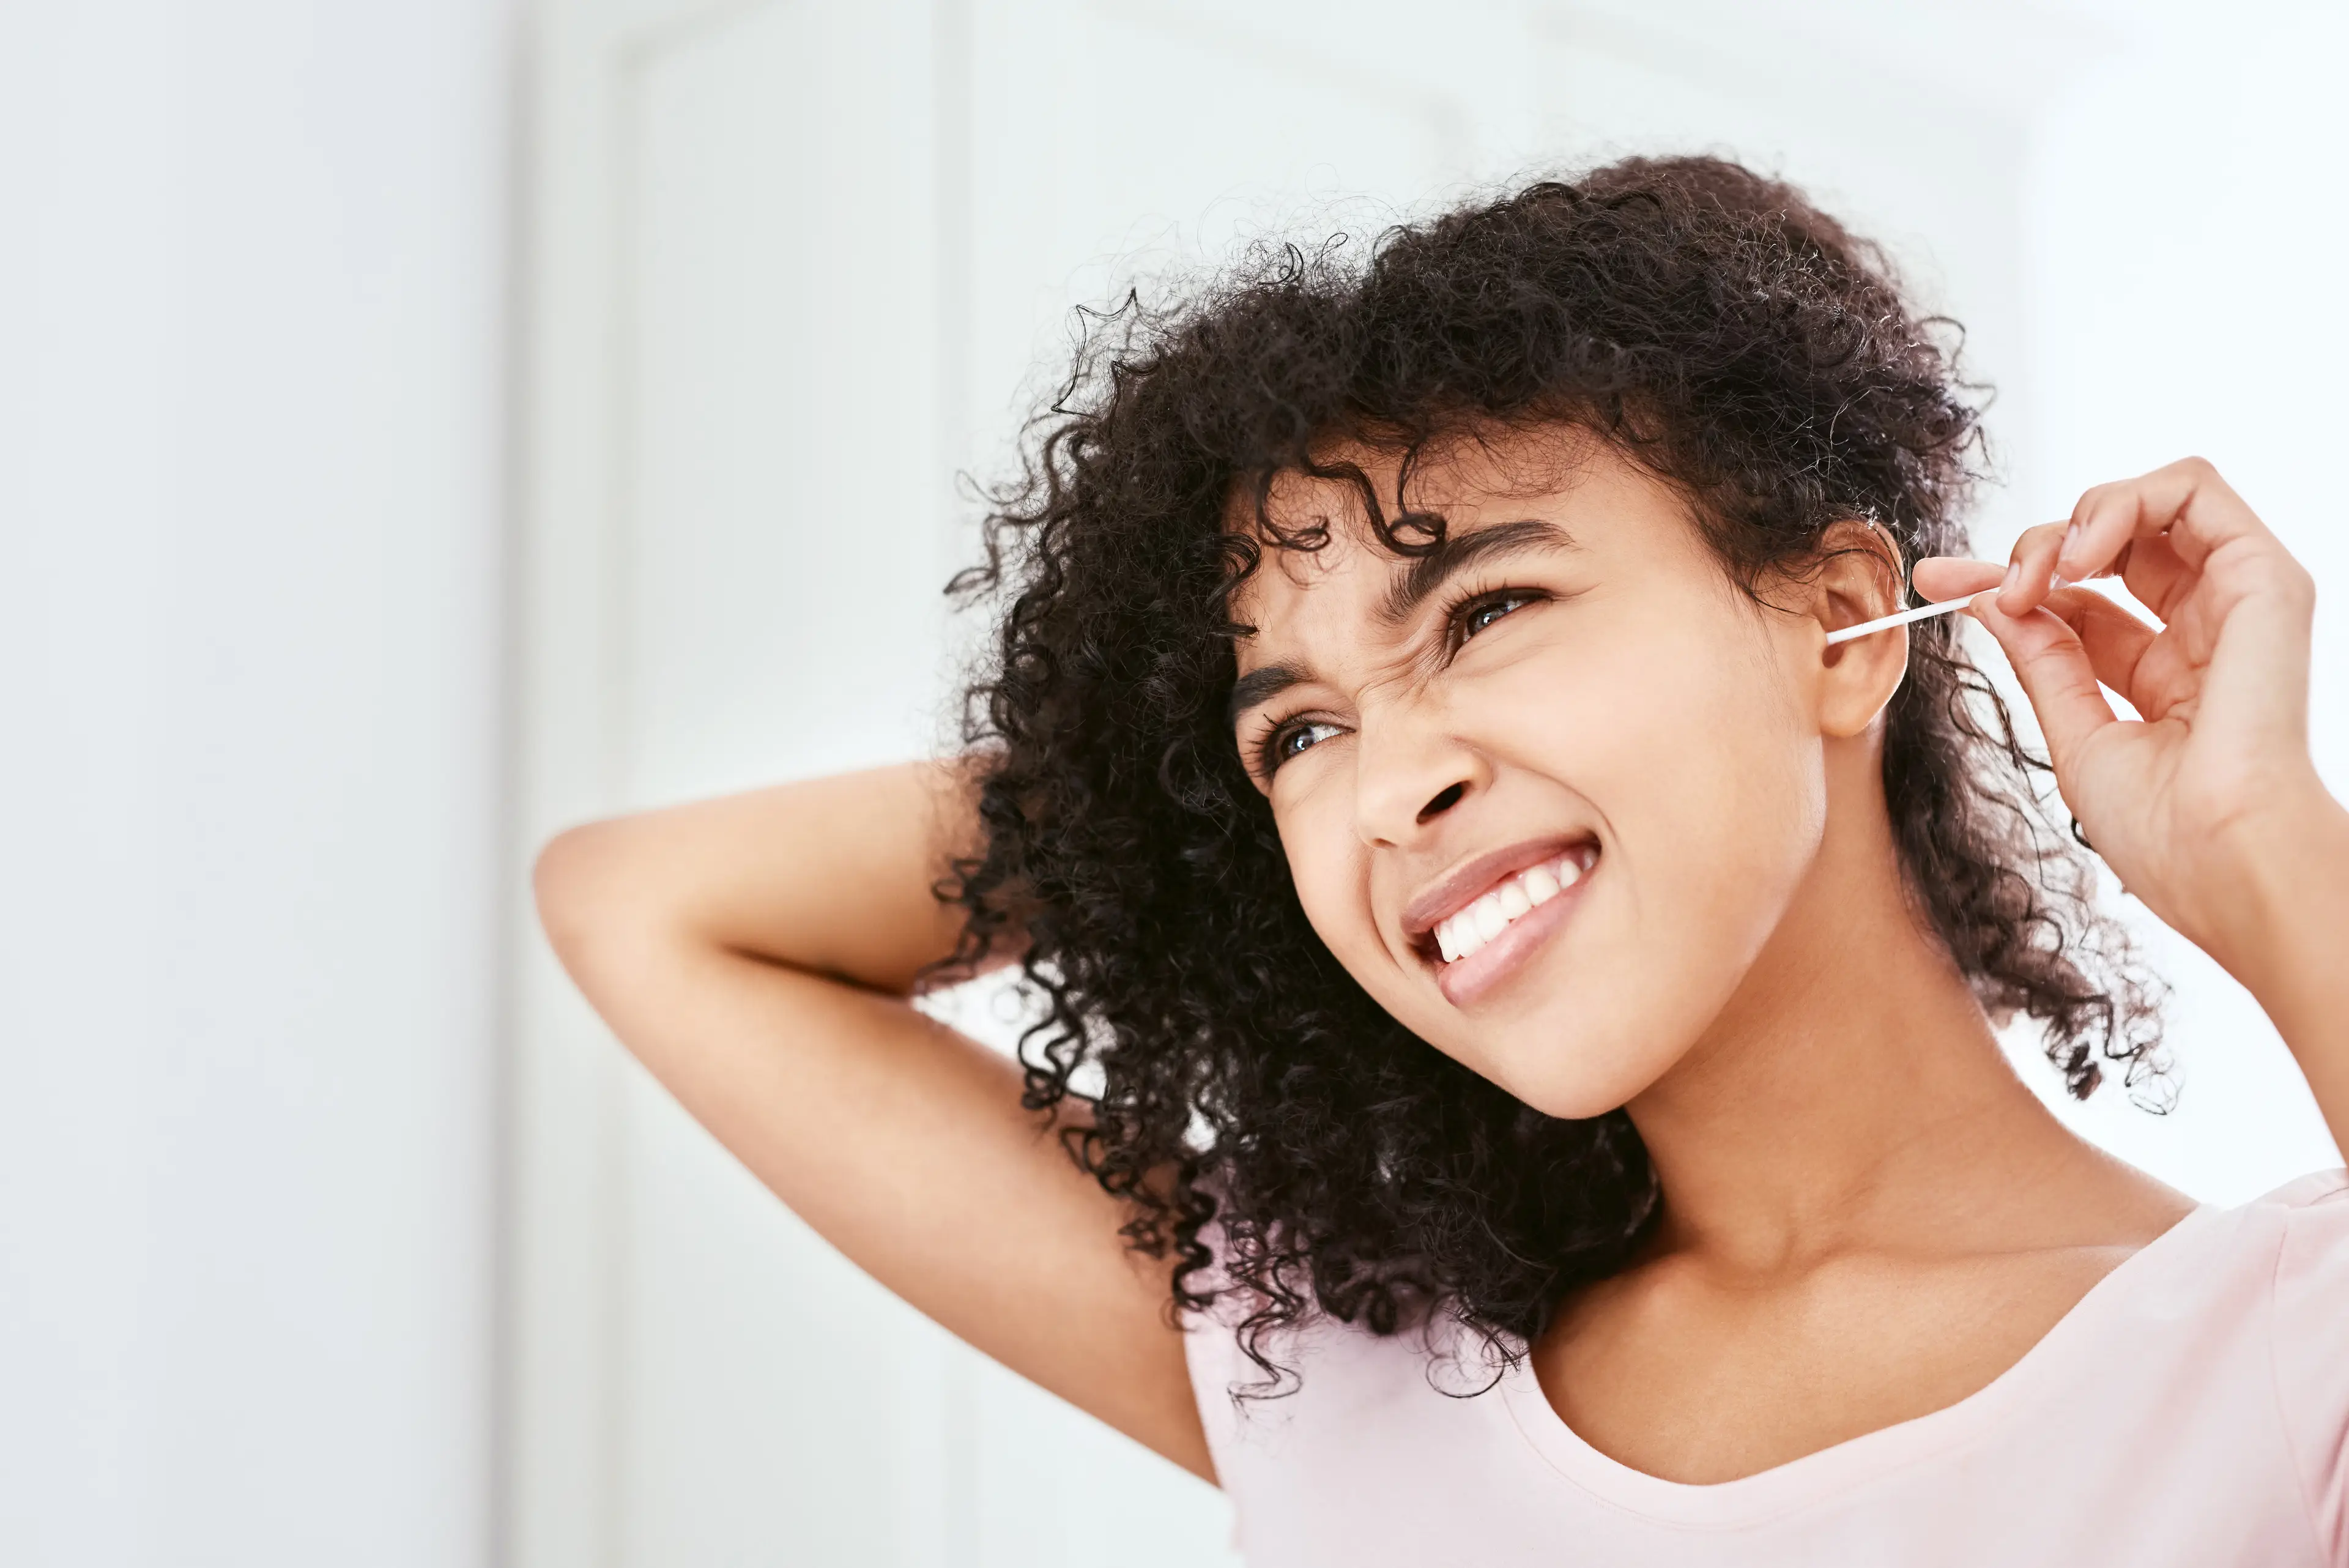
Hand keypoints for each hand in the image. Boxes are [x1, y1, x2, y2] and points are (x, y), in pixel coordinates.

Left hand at [1911, 457, 2340, 982]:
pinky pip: (2195, 488)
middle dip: (2031, 548)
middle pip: (2106, 546)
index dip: (2003, 582)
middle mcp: (2201, 631)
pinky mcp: (2264, 576)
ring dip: (2071, 521)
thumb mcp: (2075, 730)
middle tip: (1983, 589)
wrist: (2217, 857)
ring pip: (2148, 503)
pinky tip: (2078, 557)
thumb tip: (1980, 595)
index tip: (1936, 585)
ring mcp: (2234, 600)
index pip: (2076, 601)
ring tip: (2032, 577)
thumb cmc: (2161, 830)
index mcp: (2163, 677)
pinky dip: (2121, 501)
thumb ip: (2039, 656)